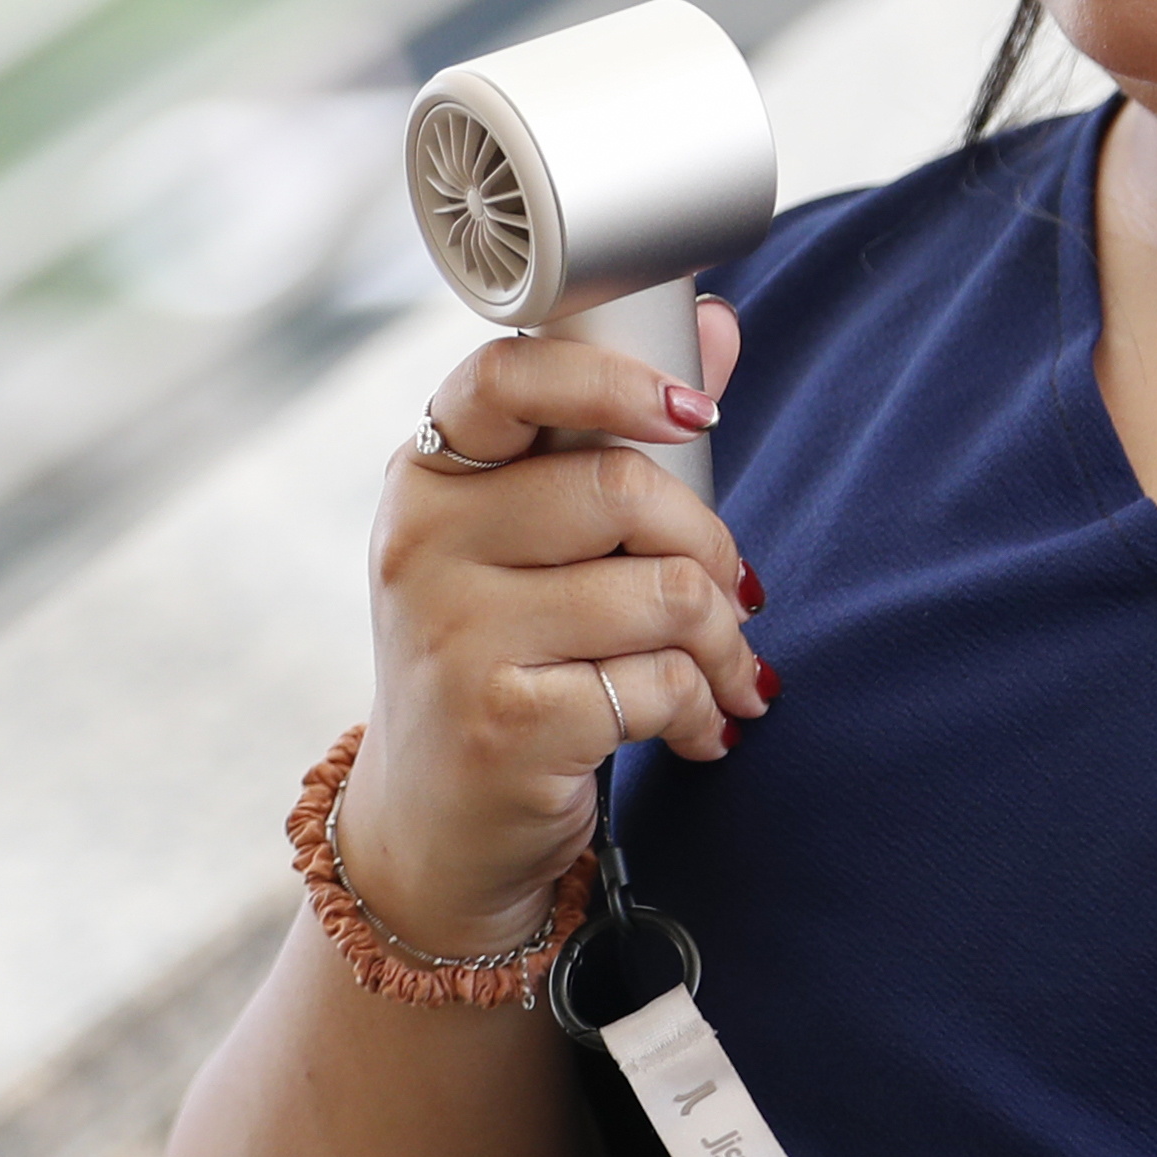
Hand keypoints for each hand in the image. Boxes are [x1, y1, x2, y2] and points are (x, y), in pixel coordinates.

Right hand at [345, 299, 767, 956]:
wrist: (432, 830)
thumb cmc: (497, 663)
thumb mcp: (525, 545)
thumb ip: (611, 439)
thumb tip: (719, 326)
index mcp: (426, 479)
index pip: (509, 377)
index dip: (617, 380)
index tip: (694, 410)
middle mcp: (423, 548)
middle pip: (622, 488)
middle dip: (710, 546)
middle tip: (733, 596)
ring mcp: (455, 637)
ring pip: (663, 593)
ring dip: (724, 643)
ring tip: (728, 676)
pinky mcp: (505, 725)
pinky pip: (661, 684)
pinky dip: (703, 710)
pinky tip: (697, 730)